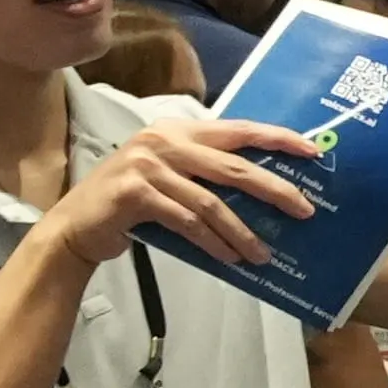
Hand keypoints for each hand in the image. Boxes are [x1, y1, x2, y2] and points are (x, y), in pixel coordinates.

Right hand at [52, 113, 320, 276]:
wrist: (76, 228)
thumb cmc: (131, 206)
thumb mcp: (170, 178)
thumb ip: (206, 176)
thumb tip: (265, 195)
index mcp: (178, 130)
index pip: (238, 129)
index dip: (277, 138)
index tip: (312, 151)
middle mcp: (163, 141)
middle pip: (233, 166)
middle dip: (274, 189)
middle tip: (305, 210)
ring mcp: (147, 165)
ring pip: (211, 202)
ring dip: (243, 232)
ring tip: (264, 254)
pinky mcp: (135, 194)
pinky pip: (187, 222)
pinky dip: (214, 243)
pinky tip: (232, 258)